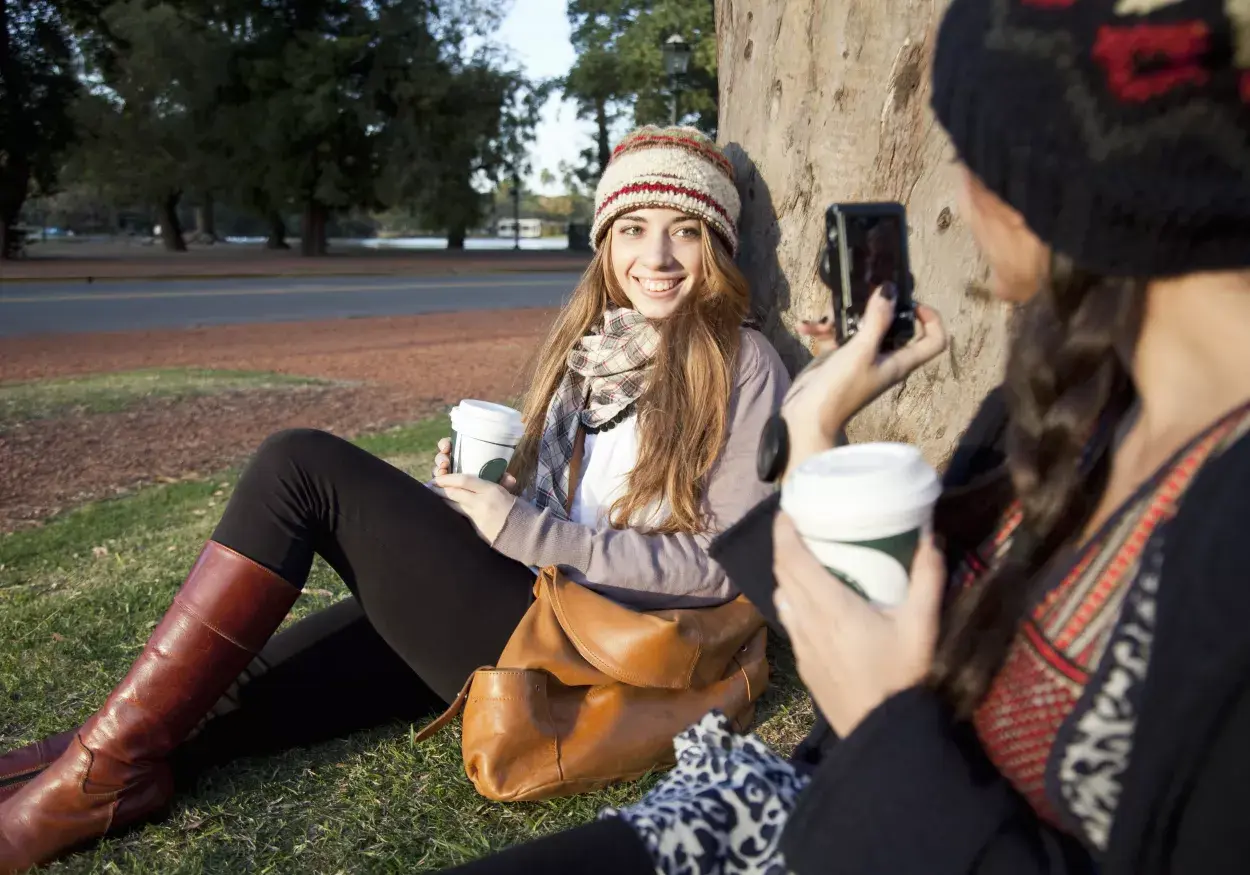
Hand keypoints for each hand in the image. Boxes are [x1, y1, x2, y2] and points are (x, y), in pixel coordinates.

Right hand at [432, 438, 521, 494]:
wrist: (486, 508)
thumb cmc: (490, 491)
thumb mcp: (496, 484)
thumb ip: (502, 481)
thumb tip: (510, 479)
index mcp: (464, 458)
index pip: (451, 446)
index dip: (445, 444)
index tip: (447, 446)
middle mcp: (453, 466)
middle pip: (441, 457)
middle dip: (440, 458)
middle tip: (445, 463)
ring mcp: (446, 478)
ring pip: (437, 470)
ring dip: (437, 470)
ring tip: (442, 473)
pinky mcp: (442, 490)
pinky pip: (434, 486)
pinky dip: (433, 485)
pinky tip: (432, 487)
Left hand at [432, 473, 517, 542]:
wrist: (530, 536)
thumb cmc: (524, 513)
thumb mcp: (512, 495)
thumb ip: (503, 486)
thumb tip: (505, 476)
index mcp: (492, 491)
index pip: (464, 481)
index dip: (448, 478)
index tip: (438, 478)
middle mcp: (482, 503)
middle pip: (454, 493)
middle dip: (439, 489)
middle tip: (428, 486)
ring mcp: (479, 519)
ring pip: (454, 507)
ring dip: (441, 502)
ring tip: (431, 498)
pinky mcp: (478, 531)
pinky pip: (461, 519)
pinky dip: (452, 514)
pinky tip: (443, 513)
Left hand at [772, 511, 944, 736]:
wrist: (883, 735)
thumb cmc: (904, 679)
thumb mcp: (923, 627)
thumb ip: (928, 580)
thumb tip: (930, 538)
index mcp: (831, 607)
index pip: (792, 559)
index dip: (784, 532)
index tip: (788, 510)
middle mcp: (807, 622)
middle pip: (782, 574)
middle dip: (784, 546)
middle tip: (800, 526)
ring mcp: (802, 646)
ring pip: (782, 598)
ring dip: (787, 574)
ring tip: (805, 559)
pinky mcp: (804, 664)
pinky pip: (790, 621)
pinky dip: (793, 600)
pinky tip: (812, 601)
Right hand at [781, 287, 946, 476]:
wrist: (806, 417)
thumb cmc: (841, 387)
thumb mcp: (861, 351)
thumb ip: (877, 320)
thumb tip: (889, 290)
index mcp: (900, 361)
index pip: (933, 340)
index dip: (931, 319)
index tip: (911, 303)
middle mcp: (884, 358)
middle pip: (893, 325)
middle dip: (876, 307)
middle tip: (862, 293)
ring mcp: (860, 357)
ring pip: (859, 326)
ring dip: (840, 317)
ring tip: (824, 318)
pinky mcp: (838, 357)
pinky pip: (835, 335)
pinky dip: (822, 330)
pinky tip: (805, 328)